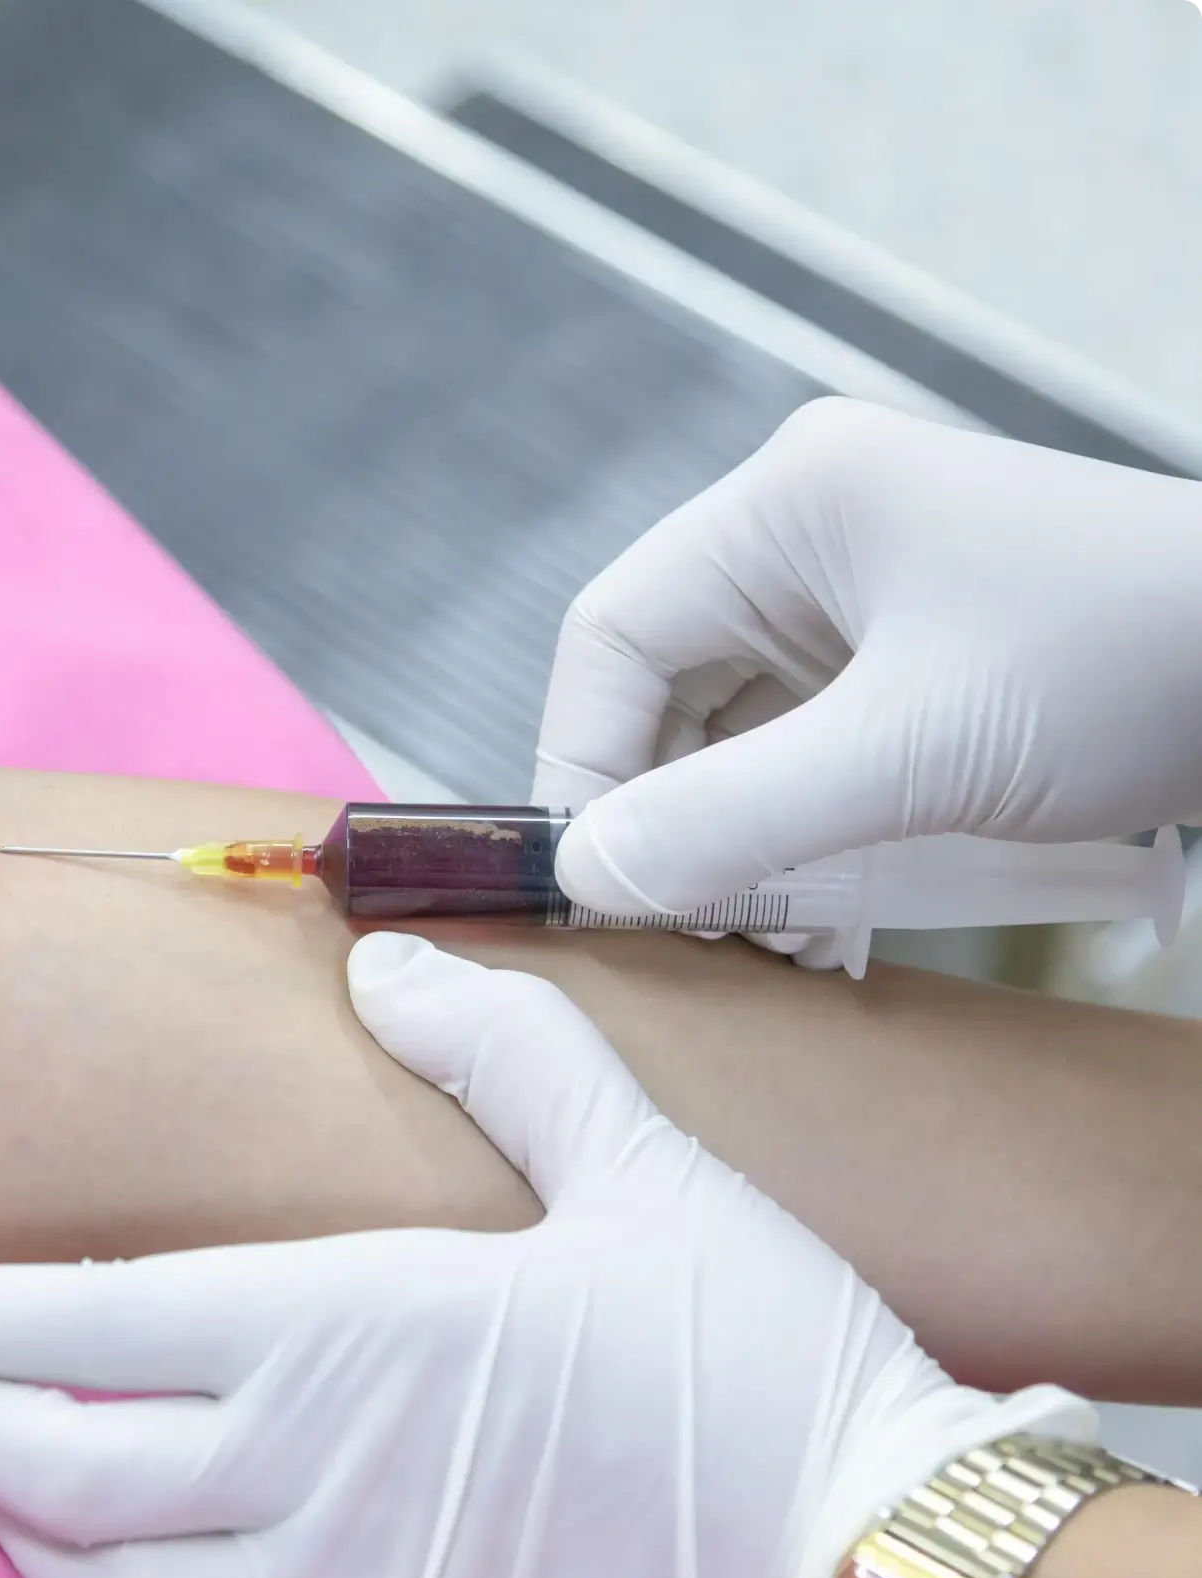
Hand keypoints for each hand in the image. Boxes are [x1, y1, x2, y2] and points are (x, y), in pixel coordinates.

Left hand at [0, 936, 1088, 1577]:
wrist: (870, 1555)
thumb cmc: (751, 1348)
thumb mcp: (639, 1156)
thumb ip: (499, 1043)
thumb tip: (384, 960)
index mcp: (334, 1321)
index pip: (60, 1316)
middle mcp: (300, 1467)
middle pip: (37, 1463)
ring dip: (23, 1537)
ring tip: (5, 1481)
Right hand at [536, 398, 1201, 966]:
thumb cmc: (1129, 664)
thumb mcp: (913, 756)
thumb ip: (734, 820)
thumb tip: (583, 878)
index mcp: (791, 505)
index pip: (611, 636)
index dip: (582, 762)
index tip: (595, 880)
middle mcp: (815, 537)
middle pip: (669, 691)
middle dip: (670, 818)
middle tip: (687, 926)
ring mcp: (873, 599)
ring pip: (738, 735)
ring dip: (741, 842)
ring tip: (773, 938)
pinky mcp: (923, 662)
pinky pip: (813, 755)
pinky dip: (806, 836)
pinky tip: (828, 916)